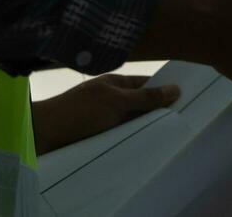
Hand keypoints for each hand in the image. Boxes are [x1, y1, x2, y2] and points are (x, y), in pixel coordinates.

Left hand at [32, 74, 179, 155]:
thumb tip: (176, 89)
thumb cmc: (77, 112)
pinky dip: (134, 140)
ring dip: (147, 128)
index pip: (148, 84)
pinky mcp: (100, 137)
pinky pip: (123, 137)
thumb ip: (145, 97)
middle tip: (187, 120)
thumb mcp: (115, 102)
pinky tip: (148, 147)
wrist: (41, 136)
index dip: (166, 89)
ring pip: (134, 123)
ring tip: (174, 135)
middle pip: (143, 105)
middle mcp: (112, 100)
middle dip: (160, 112)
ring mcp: (106, 119)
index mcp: (116, 84)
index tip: (190, 98)